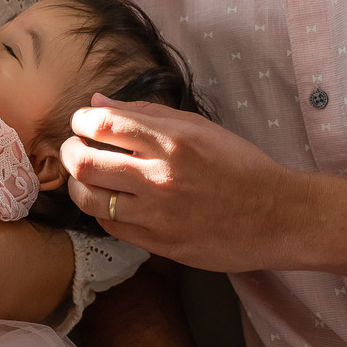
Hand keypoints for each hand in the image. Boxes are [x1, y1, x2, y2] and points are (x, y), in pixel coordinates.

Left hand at [61, 94, 309, 272]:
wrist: (277, 216)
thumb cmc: (239, 166)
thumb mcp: (199, 127)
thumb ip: (146, 113)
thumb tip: (98, 102)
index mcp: (173, 141)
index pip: (104, 124)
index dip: (82, 121)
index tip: (83, 122)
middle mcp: (161, 178)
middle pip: (84, 163)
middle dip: (69, 152)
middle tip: (74, 149)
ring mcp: (158, 216)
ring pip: (89, 200)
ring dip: (78, 184)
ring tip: (87, 176)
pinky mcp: (160, 244)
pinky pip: (110, 226)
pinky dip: (100, 210)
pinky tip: (110, 200)